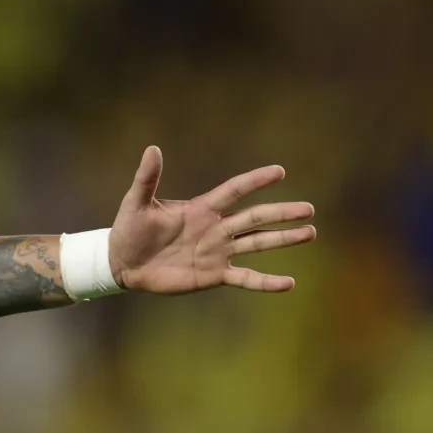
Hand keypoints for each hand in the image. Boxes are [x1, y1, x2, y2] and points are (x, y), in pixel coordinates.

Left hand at [108, 146, 316, 293]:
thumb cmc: (129, 230)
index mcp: (201, 209)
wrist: (122, 263)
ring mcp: (217, 252)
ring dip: (283, 239)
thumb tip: (152, 149)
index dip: (255, 181)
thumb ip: (147, 179)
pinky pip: (245, 278)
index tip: (279, 172)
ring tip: (309, 233)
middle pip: (255, 218)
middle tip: (308, 210)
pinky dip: (266, 282)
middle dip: (281, 213)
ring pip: (257, 243)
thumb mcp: (136, 203)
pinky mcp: (214, 275)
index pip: (234, 191)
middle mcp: (216, 229)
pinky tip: (289, 283)